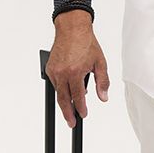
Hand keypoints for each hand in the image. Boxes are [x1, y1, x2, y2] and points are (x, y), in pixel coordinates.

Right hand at [45, 12, 110, 127]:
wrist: (72, 29)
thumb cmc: (86, 43)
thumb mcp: (100, 63)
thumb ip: (103, 82)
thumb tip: (103, 97)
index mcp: (75, 72)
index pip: (78, 97)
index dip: (80, 108)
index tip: (83, 115)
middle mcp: (62, 73)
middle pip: (63, 99)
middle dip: (67, 113)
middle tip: (72, 123)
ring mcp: (54, 70)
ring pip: (58, 92)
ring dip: (65, 101)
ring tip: (71, 109)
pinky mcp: (49, 68)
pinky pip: (55, 83)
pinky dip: (61, 89)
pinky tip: (68, 91)